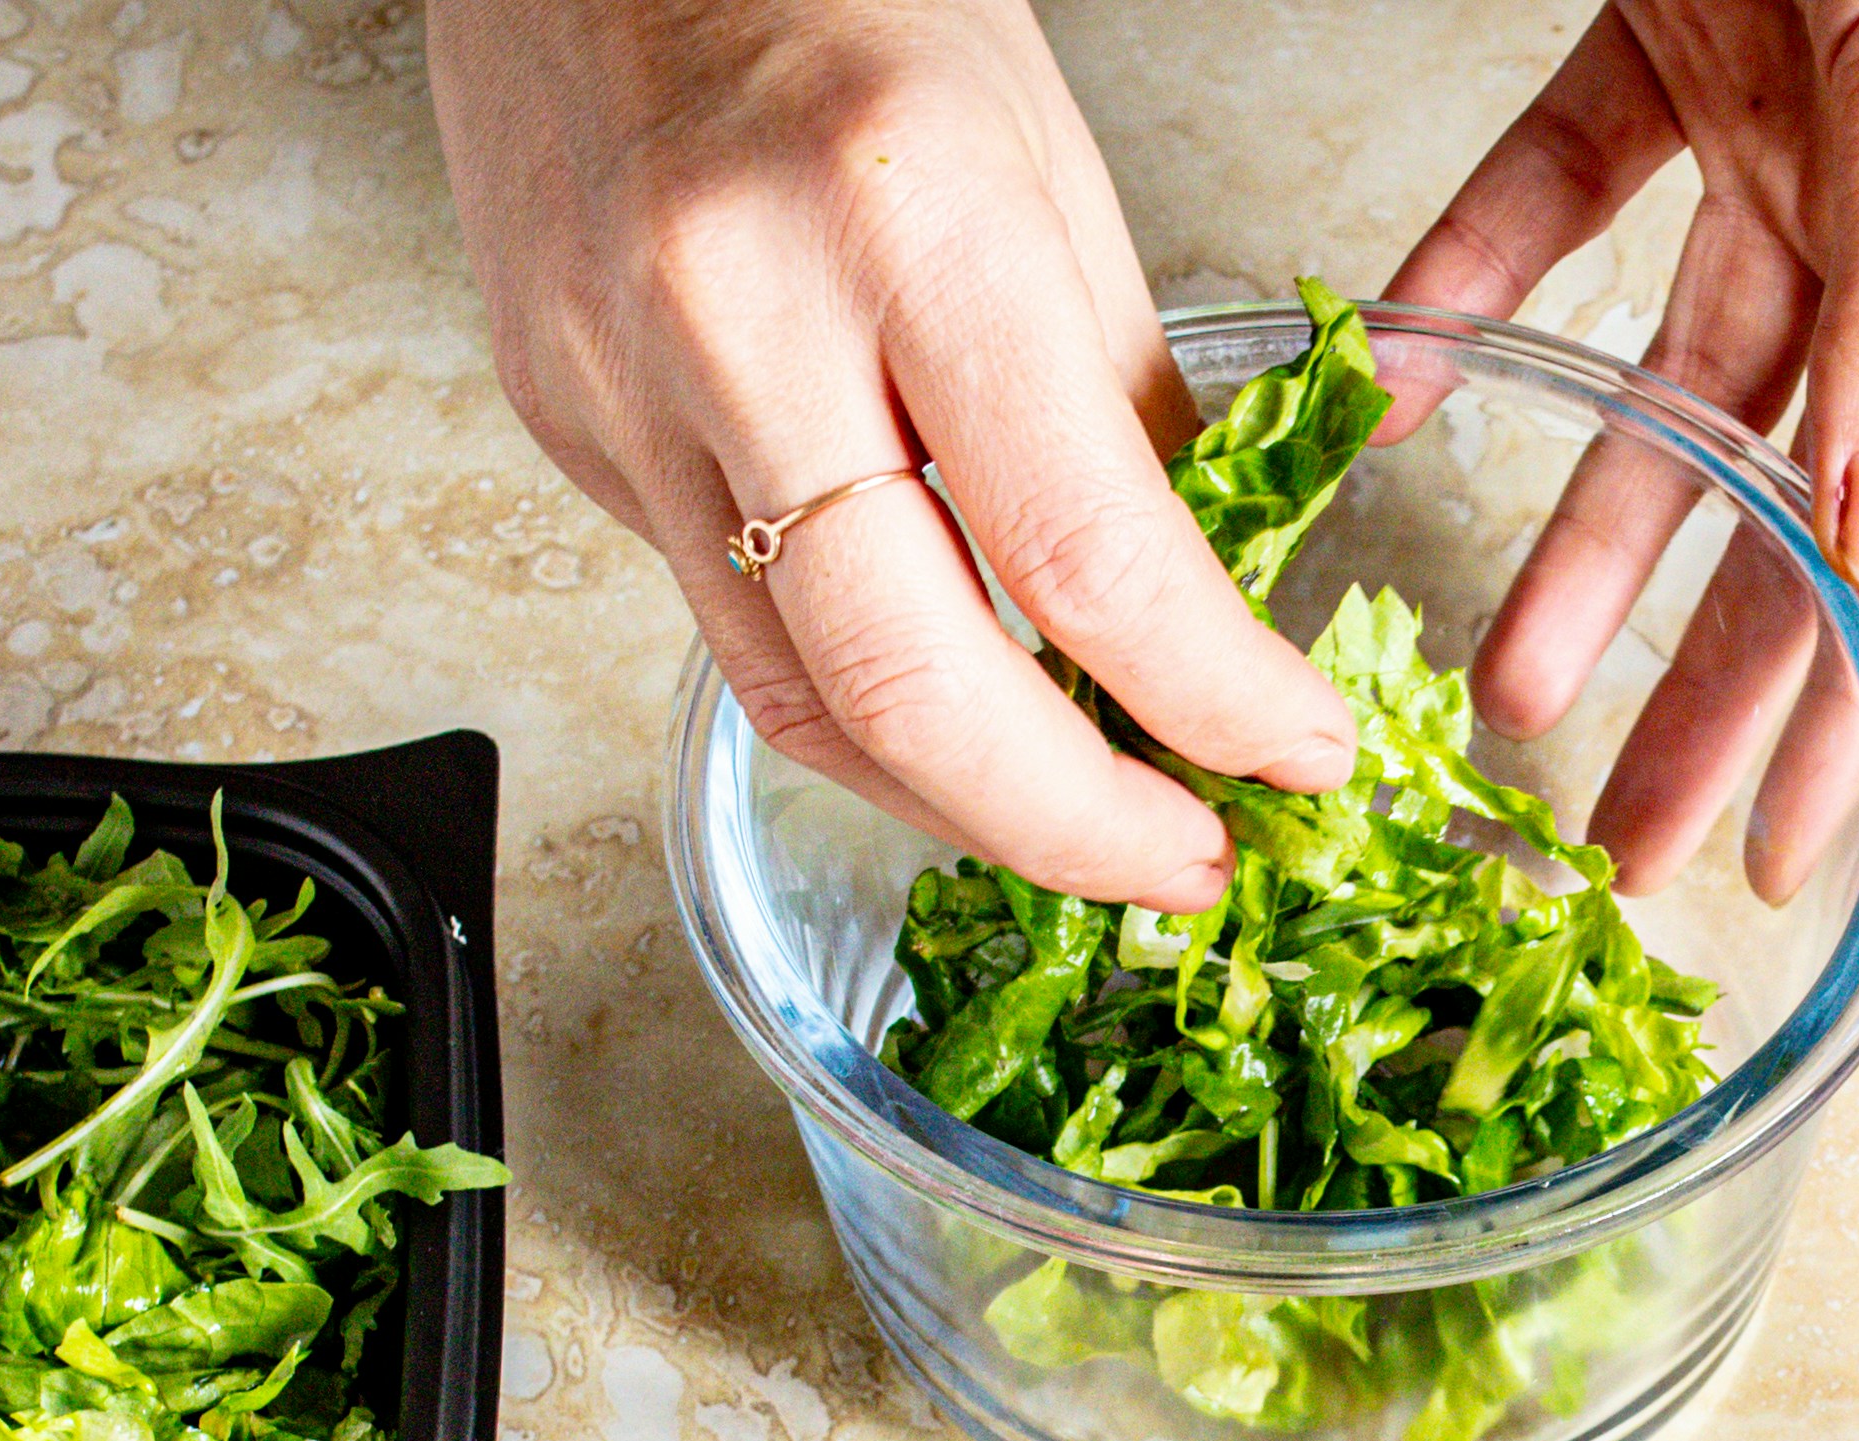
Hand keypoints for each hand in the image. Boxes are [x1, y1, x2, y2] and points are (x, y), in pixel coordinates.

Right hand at [426, 0, 1349, 907]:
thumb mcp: (1046, 159)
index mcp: (905, 218)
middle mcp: (738, 315)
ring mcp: (619, 387)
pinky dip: (861, 706)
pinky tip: (951, 718)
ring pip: (805, 703)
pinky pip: (726, 629)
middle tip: (1189, 862)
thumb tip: (1200, 606)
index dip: (1210, 697)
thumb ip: (1120, 400)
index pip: (1081, 553)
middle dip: (1076, 827)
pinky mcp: (561, 431)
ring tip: (1087, 821)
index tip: (1298, 754)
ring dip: (965, 805)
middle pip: (914, 688)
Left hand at [1395, 0, 1858, 895]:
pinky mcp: (1676, 49)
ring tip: (1509, 684)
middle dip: (1715, 684)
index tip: (1791, 842)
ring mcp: (1798, 150)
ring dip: (1587, 536)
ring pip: (1676, 387)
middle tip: (1625, 841)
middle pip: (1811, 505)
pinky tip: (1409, 383)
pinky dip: (1475, 281)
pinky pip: (1560, 194)